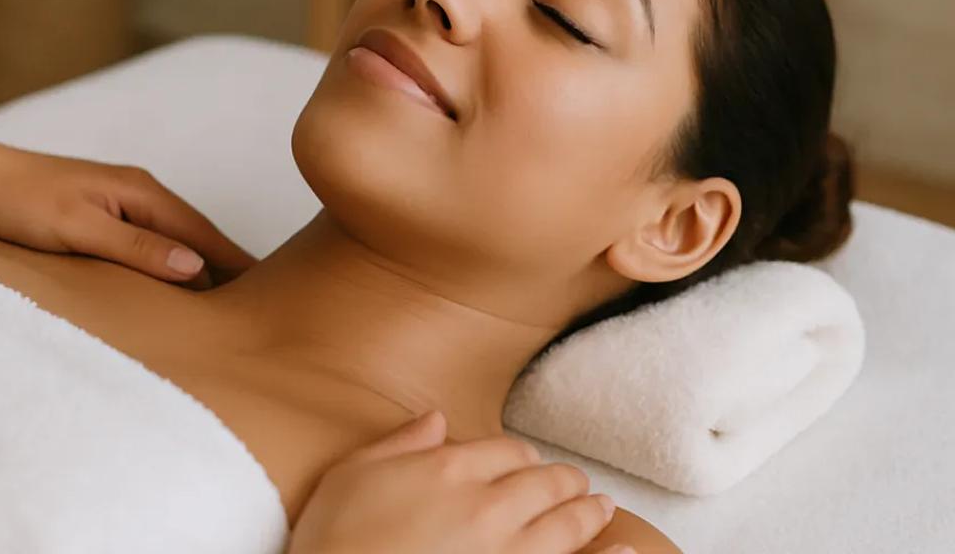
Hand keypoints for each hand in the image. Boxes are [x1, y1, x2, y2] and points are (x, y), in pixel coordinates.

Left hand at [0, 143, 256, 284]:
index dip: (236, 262)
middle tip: (257, 307)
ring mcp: (122, 201)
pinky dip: (170, 261)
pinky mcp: (103, 212)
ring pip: (175, 239)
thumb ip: (138, 248)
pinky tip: (171, 284)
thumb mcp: (80, 230)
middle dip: (227, 266)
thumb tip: (196, 266)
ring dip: (199, 266)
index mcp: (142, 192)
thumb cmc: (18, 202)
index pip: (205, 233)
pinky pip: (151, 240)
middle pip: (196, 235)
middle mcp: (140, 192)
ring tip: (223, 303)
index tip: (269, 290)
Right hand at [289, 411, 633, 553]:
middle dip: (563, 479)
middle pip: (543, 482)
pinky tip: (627, 550)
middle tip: (576, 482)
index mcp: (447, 468)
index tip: (523, 462)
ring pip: (564, 522)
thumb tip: (434, 419)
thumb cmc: (331, 541)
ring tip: (602, 507)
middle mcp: (485, 504)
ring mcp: (506, 551)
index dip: (520, 456)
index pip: (506, 451)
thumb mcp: (349, 474)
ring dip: (588, 510)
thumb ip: (398, 443)